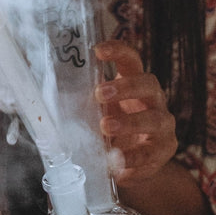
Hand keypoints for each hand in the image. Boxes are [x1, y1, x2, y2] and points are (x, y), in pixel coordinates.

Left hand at [94, 40, 176, 186]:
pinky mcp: (164, 150)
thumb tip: (51, 102)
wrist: (134, 163)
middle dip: (126, 87)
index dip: (118, 51)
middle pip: (149, 83)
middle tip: (100, 94)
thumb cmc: (114, 131)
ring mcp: (163, 125)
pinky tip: (116, 164)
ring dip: (130, 122)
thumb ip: (86, 105)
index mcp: (135, 84)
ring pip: (155, 118)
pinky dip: (132, 158)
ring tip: (106, 127)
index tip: (98, 50)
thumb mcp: (100, 113)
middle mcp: (154, 100)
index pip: (131, 60)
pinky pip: (151, 153)